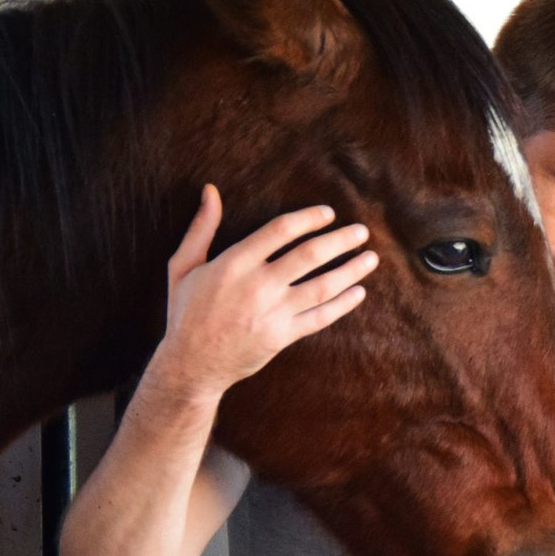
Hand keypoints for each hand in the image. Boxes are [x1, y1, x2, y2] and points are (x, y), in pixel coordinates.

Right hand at [149, 184, 376, 401]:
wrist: (191, 364)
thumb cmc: (186, 312)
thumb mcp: (183, 266)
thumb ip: (201, 228)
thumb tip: (211, 191)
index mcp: (233, 263)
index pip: (280, 231)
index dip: (308, 219)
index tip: (328, 214)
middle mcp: (257, 286)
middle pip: (309, 255)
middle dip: (340, 241)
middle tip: (361, 232)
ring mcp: (272, 313)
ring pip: (322, 286)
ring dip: (351, 271)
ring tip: (371, 259)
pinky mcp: (282, 336)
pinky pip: (320, 317)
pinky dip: (342, 304)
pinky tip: (359, 292)